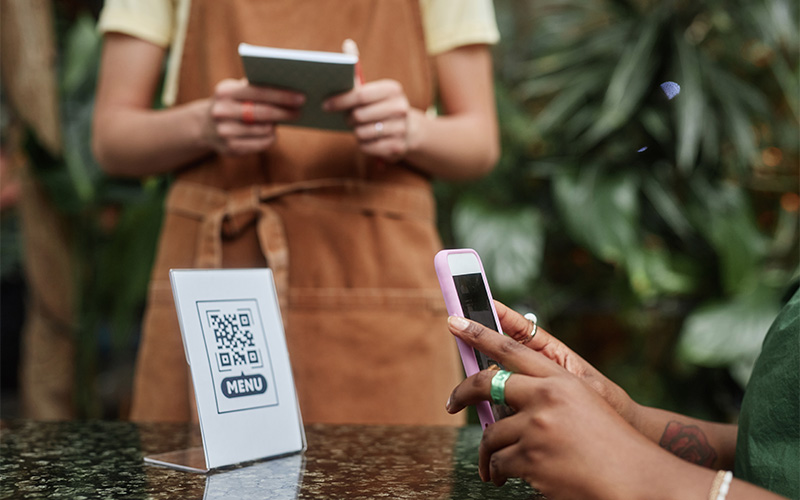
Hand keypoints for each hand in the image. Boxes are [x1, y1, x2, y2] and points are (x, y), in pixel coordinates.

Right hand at [203, 78, 304, 155]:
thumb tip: (291, 89)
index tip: (301, 97)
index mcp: (225, 92)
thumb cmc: (232, 104)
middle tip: (300, 111)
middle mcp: (222, 111)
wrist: (204, 127)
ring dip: (275, 125)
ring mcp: (225, 132)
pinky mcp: (231, 148)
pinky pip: (262, 144)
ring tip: (281, 120)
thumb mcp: (236, 91)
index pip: (259, 92)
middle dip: (285, 112)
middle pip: (264, 113)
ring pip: (265, 129)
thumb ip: (256, 88)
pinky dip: (270, 137)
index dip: (282, 95)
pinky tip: (272, 133)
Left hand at [323, 79, 416, 161]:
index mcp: (393, 90)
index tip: (326, 105)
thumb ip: (358, 79)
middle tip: (349, 119)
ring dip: (356, 132)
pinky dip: (363, 144)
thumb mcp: (374, 92)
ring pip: (361, 133)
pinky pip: (366, 147)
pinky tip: (370, 139)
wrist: (409, 130)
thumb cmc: (381, 107)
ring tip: (362, 128)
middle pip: (359, 115)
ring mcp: (401, 129)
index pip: (361, 95)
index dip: (341, 100)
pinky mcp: (397, 147)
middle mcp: (400, 108)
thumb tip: (344, 51)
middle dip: (348, 118)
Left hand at [445, 316, 687, 497]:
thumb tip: (503, 394)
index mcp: (561, 380)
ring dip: (489, 454)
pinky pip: (500, 462)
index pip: (512, 349)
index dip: (480, 333)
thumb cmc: (611, 444)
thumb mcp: (583, 404)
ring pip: (491, 434)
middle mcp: (547, 398)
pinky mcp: (531, 458)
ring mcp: (537, 427)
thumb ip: (545, 394)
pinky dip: (501, 472)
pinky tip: (508, 477)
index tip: (455, 322)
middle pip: (487, 384)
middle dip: (462, 393)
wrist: (635, 479)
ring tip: (493, 467)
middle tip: (451, 403)